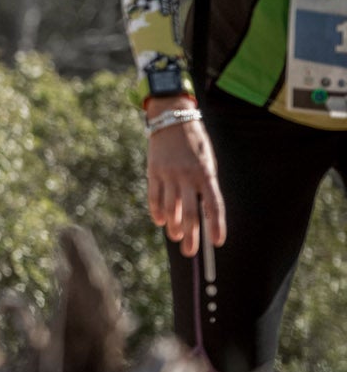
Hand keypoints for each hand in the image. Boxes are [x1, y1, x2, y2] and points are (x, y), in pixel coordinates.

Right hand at [145, 101, 222, 257]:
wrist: (172, 119)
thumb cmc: (195, 144)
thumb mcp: (207, 162)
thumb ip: (204, 186)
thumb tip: (201, 213)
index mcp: (206, 174)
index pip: (214, 206)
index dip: (216, 225)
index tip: (217, 242)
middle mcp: (188, 176)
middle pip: (191, 213)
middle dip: (192, 235)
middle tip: (191, 252)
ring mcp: (169, 175)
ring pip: (171, 208)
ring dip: (174, 226)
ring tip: (176, 237)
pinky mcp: (153, 172)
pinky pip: (154, 197)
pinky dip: (157, 212)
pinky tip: (161, 221)